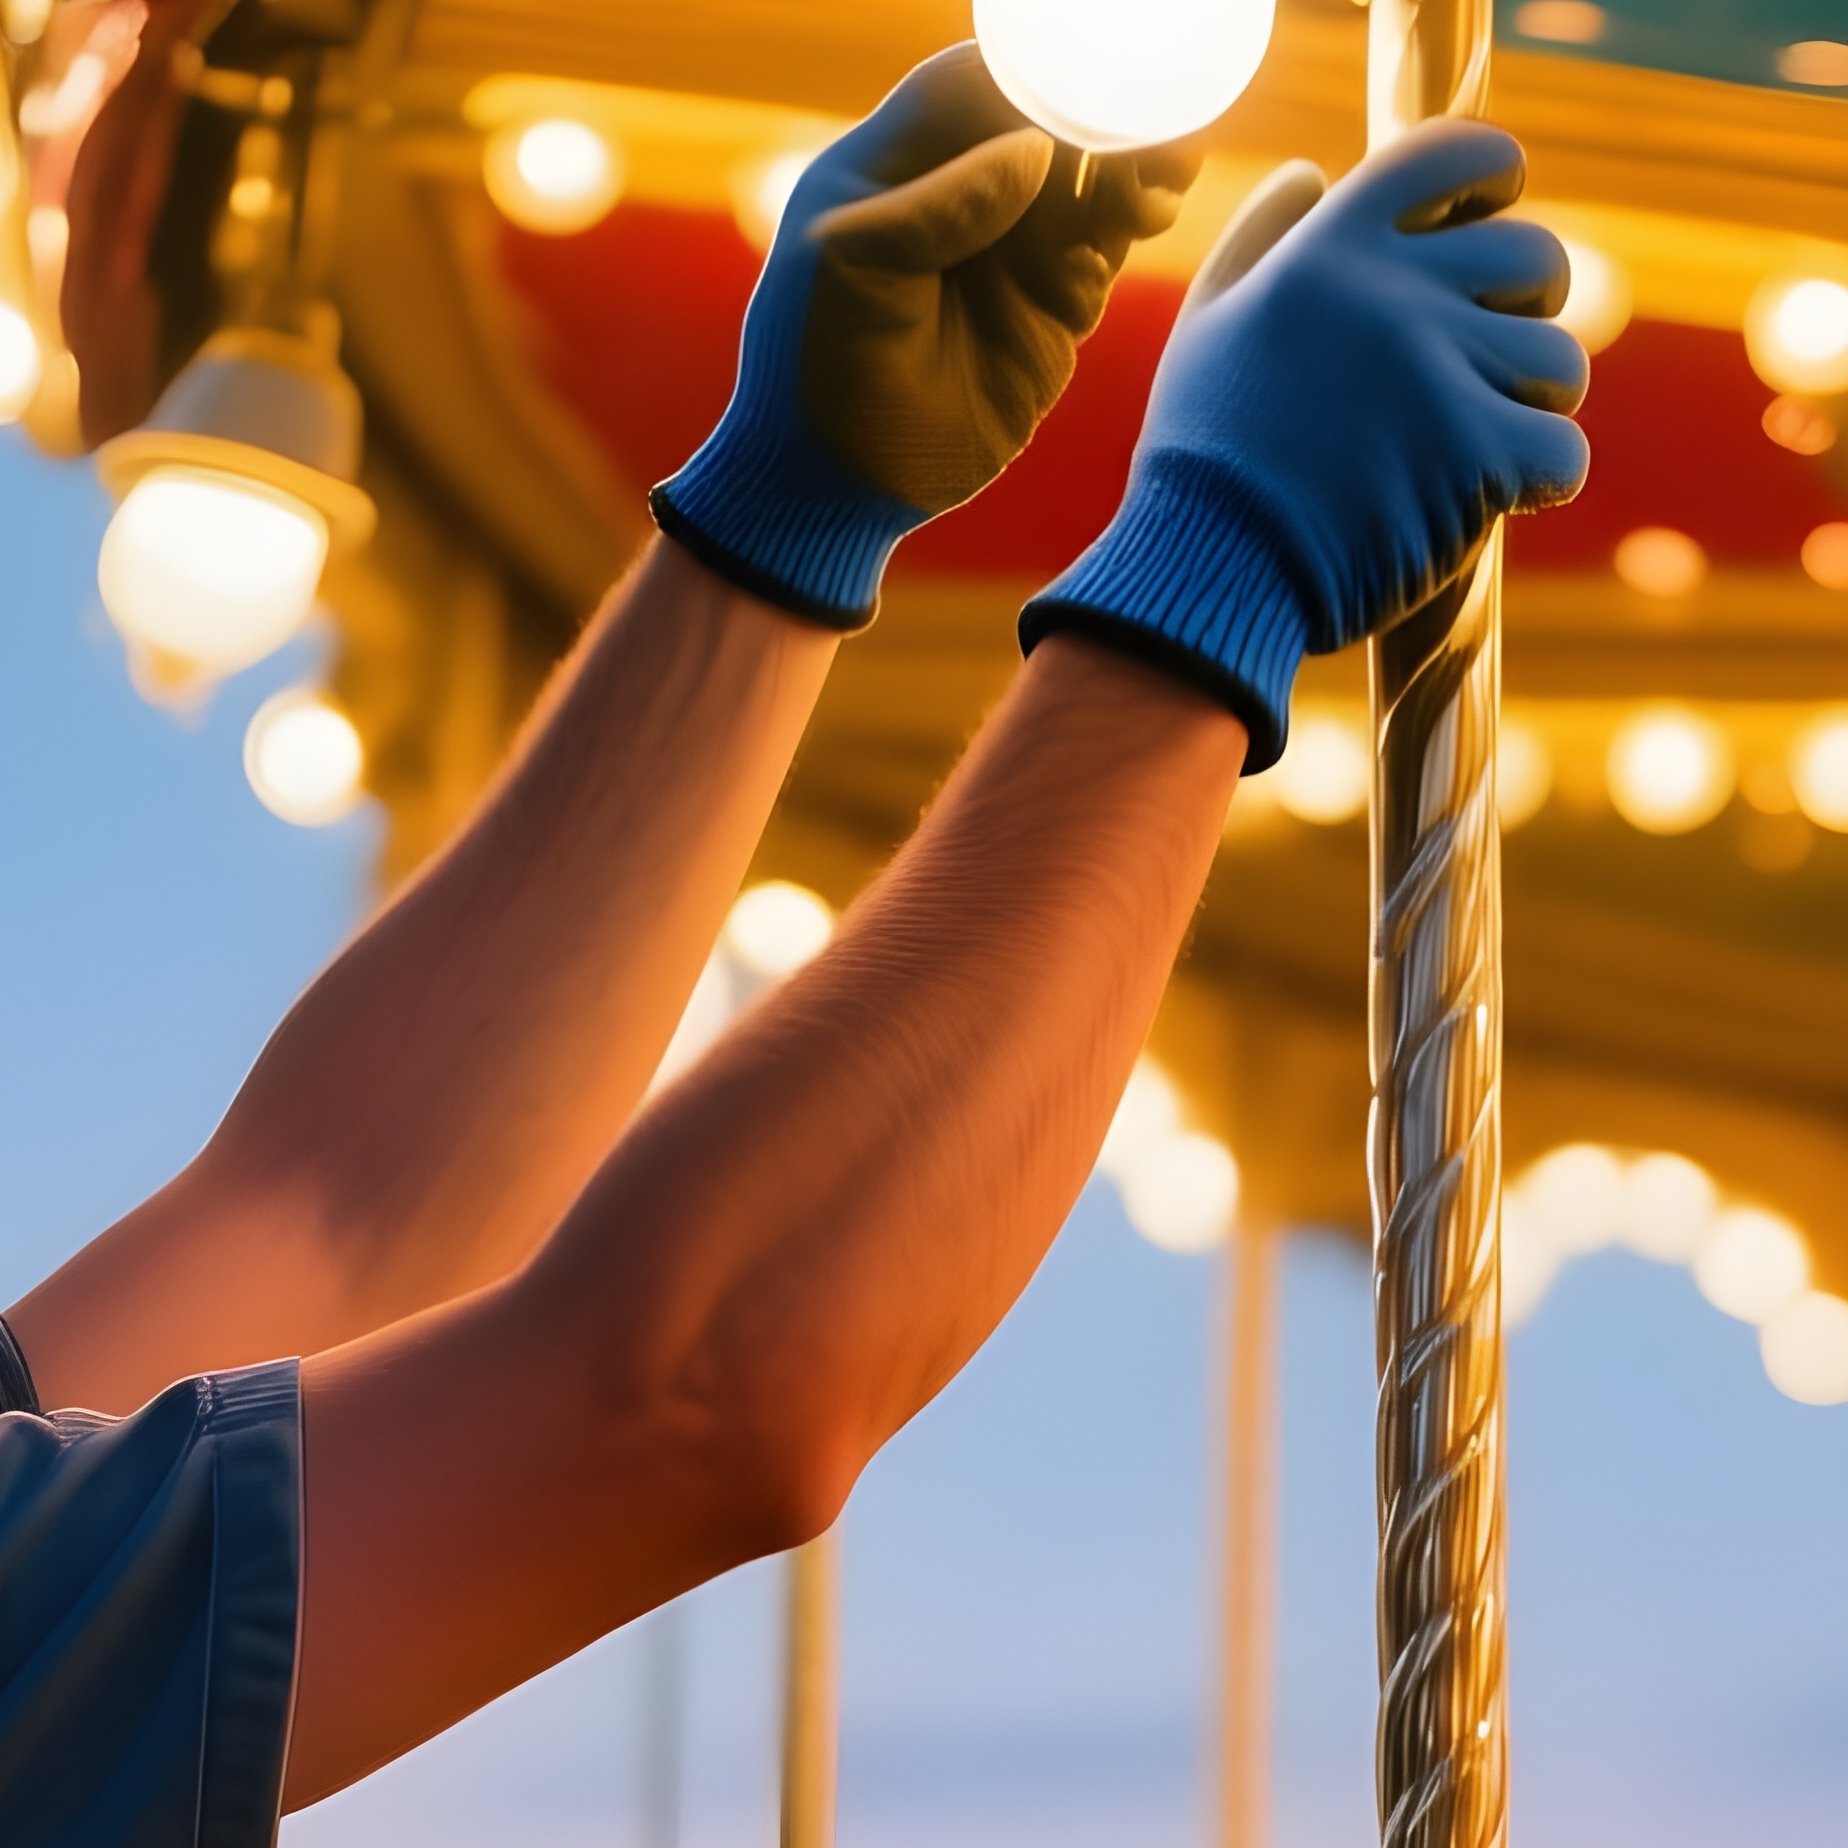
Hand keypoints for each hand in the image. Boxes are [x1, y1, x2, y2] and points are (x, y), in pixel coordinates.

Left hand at [653, 44, 1199, 627]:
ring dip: (1130, 164)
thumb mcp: (855, 270)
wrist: (835, 485)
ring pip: (1086, 182)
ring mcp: (1007, 255)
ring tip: (1159, 172)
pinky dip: (1129, 224)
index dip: (1034, 71)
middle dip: (1103, 114)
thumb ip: (939, 205)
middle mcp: (958, 200)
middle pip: (1047, 124)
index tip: (1089, 71)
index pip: (974, 85)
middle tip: (1152, 118)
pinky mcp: (1047, 311)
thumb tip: (1033, 151)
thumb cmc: (818, 371)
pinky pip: (1102, 247)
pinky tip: (1143, 219)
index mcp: (893, 167)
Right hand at [1021, 120, 1589, 770]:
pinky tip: (1484, 498)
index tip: (1488, 221)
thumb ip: (1257, 241)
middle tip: (1480, 364)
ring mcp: (1440, 374)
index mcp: (1331, 249)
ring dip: (1529, 404)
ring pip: (1559, 362)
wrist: (1206, 570)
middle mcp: (1394, 295)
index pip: (1454, 152)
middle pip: (1534, 258)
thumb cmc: (1201, 459)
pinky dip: (1535, 482)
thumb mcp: (1205, 326)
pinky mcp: (1476, 458)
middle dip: (1524, 309)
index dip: (1492, 180)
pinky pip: (1561, 454)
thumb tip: (1308, 177)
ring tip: (1468, 444)